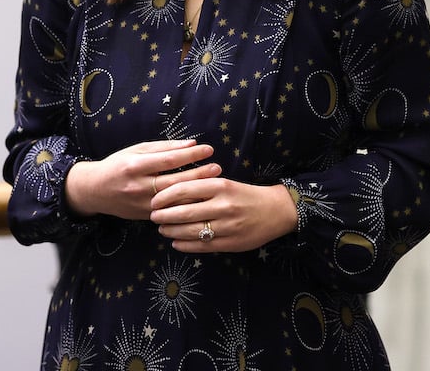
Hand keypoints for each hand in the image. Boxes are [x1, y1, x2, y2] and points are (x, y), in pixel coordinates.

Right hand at [64, 140, 218, 220]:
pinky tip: (201, 200)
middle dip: (198, 174)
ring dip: (196, 192)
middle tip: (217, 168)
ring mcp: (141, 205)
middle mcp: (137, 187)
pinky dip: (186, 206)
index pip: (168, 160)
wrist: (94, 190)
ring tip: (215, 183)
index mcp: (134, 166)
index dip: (190, 155)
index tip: (208, 149)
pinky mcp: (144, 217)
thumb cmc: (118, 165)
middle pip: (174, 182)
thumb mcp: (136, 150)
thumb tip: (191, 143)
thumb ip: (163, 147)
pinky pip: (169, 212)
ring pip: (174, 201)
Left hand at [150, 175, 298, 252]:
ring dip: (170, 232)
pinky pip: (201, 246)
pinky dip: (184, 245)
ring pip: (189, 231)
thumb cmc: (247, 195)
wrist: (276, 211)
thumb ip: (202, 188)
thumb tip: (171, 195)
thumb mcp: (226, 184)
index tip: (154, 201)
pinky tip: (176, 243)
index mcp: (221, 185)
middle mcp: (223, 205)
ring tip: (162, 230)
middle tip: (153, 217)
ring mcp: (226, 226)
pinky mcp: (230, 243)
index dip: (164, 197)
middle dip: (162, 216)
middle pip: (183, 212)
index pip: (183, 189)